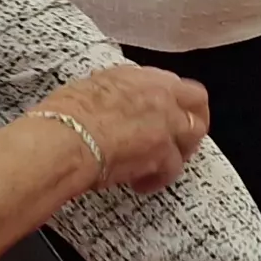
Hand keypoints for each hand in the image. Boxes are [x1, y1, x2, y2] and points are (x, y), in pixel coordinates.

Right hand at [27, 65, 210, 193]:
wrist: (64, 139)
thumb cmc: (64, 117)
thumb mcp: (88, 89)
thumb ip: (112, 94)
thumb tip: (109, 102)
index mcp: (137, 76)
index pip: (171, 82)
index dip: (172, 100)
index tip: (166, 112)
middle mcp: (158, 94)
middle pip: (196, 101)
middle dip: (192, 117)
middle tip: (180, 136)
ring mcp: (165, 123)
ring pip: (194, 134)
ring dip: (180, 149)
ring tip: (161, 163)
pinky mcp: (163, 153)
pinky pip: (173, 168)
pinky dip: (159, 178)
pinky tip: (141, 184)